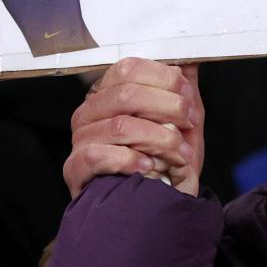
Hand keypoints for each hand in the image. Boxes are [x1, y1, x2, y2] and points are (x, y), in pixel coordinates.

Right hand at [65, 59, 204, 197]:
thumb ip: (182, 89)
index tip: (189, 100)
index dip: (164, 80)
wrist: (154, 208)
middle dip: (168, 108)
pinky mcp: (75, 167)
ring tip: (179, 155)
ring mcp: (80, 139)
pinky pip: (100, 155)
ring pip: (121, 126)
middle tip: (190, 124)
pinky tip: (151, 169)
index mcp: (110, 93)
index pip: (129, 69)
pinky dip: (132, 161)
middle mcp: (90, 112)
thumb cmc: (165, 162)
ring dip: (160, 140)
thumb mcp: (180, 122)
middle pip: (127, 94)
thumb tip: (191, 59)